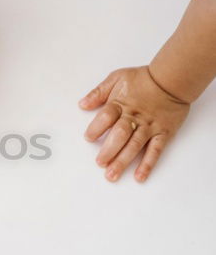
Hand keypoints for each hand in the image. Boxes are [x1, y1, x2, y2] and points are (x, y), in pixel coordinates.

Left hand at [79, 66, 189, 182]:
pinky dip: (148, 164)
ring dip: (123, 161)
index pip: (106, 117)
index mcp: (121, 104)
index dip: (96, 128)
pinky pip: (155, 150)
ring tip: (112, 175)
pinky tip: (139, 176)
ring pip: (135, 146)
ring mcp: (149, 126)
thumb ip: (98, 92)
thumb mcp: (117, 78)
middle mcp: (135, 117)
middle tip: (100, 163)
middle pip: (120, 135)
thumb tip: (82, 104)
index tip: (88, 138)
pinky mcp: (163, 133)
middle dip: (109, 150)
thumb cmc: (143, 79)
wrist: (171, 79)